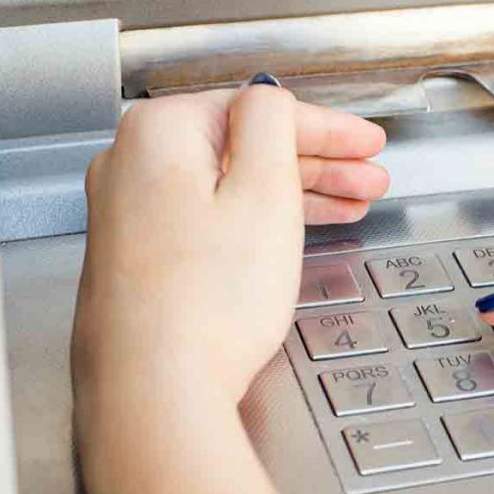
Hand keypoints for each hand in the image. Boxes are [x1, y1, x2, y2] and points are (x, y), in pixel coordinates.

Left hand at [73, 88, 386, 402]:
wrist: (154, 393)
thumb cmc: (205, 304)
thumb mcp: (264, 193)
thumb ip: (273, 126)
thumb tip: (270, 99)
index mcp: (158, 134)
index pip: (258, 110)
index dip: (327, 127)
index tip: (365, 142)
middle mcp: (130, 168)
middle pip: (241, 146)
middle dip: (315, 162)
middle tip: (366, 175)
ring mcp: (128, 218)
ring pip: (227, 187)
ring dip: (293, 194)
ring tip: (348, 209)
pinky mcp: (137, 262)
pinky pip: (209, 222)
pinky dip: (256, 224)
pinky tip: (290, 239)